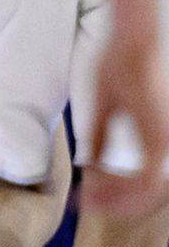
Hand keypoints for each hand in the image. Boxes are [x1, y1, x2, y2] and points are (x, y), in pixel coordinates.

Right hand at [84, 34, 168, 215]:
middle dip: (113, 204)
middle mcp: (166, 147)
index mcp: (156, 140)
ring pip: (146, 195)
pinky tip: (94, 182)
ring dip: (115, 201)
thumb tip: (90, 162)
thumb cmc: (119, 64)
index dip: (116, 194)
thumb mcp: (104, 107)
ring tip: (87, 199)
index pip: (142, 183)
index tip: (88, 195)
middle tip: (86, 205)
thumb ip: (100, 137)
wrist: (132, 42)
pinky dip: (120, 188)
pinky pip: (145, 181)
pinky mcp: (160, 141)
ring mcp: (165, 146)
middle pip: (144, 196)